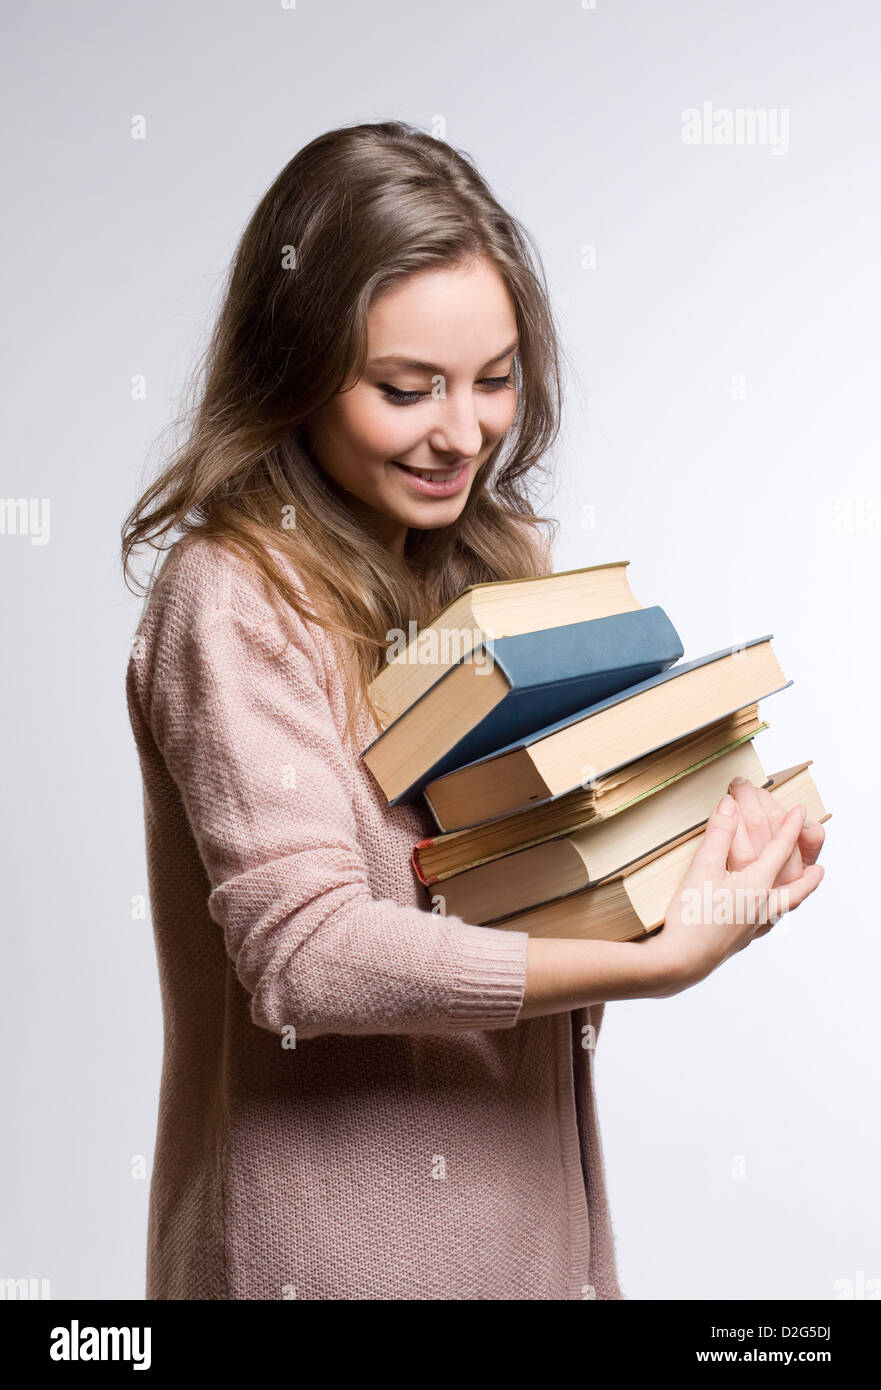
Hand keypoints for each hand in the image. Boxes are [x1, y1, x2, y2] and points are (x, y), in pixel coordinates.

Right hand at [647, 793, 825, 996]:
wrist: (681, 961)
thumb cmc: (692, 915)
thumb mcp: (703, 867)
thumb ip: (718, 834)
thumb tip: (729, 806)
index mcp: (756, 886)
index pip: (779, 851)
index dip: (790, 828)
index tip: (800, 812)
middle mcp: (761, 908)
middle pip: (794, 890)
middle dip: (808, 878)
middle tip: (820, 869)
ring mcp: (750, 928)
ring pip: (781, 911)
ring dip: (792, 898)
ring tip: (792, 893)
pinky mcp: (736, 942)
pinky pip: (762, 925)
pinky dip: (769, 916)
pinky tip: (758, 918)